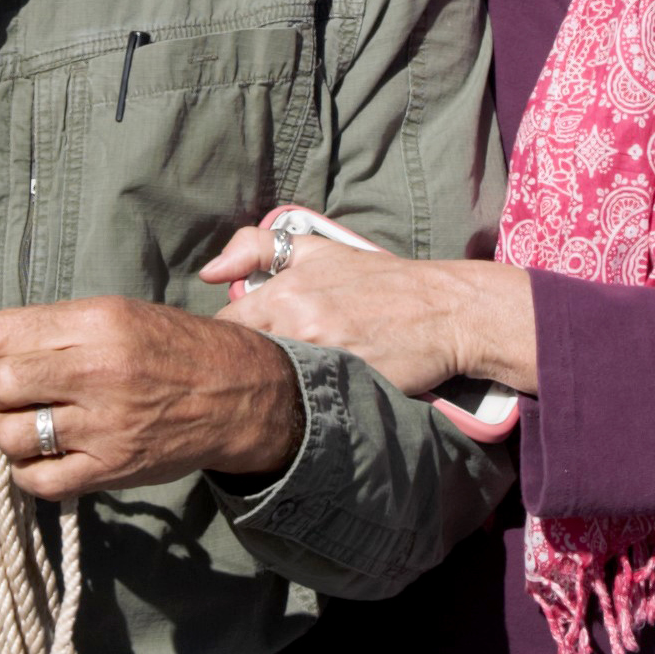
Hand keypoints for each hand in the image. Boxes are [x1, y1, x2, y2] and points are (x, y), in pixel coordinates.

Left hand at [0, 297, 300, 501]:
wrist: (237, 395)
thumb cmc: (171, 348)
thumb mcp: (117, 314)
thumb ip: (54, 327)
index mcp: (95, 323)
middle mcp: (97, 372)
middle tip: (5, 394)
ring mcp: (104, 426)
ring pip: (10, 435)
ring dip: (8, 432)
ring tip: (28, 424)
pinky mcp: (111, 469)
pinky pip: (37, 481)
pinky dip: (27, 472)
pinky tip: (43, 456)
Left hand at [211, 210, 533, 437]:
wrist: (445, 311)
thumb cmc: (381, 281)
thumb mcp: (319, 250)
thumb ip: (257, 249)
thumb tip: (209, 272)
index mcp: (286, 294)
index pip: (228, 327)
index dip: (230, 339)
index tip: (243, 346)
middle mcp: (299, 326)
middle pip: (246, 359)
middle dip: (246, 365)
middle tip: (260, 370)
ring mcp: (323, 361)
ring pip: (275, 383)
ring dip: (275, 385)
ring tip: (284, 386)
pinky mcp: (348, 389)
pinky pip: (309, 404)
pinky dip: (306, 403)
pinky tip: (312, 400)